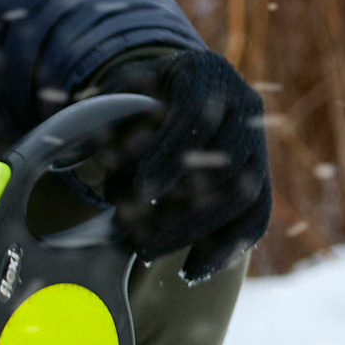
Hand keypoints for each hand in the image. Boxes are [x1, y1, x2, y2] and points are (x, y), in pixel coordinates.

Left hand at [84, 44, 272, 281]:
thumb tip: (82, 153)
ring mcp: (258, 141)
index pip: (196, 114)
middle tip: (139, 239)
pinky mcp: (262, 175)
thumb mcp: (117, 91)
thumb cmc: (140, 94)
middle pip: (226, 160)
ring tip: (150, 255)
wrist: (179, 93)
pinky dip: (228, 245)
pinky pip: (257, 215)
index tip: (144, 189)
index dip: (171, 153)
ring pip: (243, 193)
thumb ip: (101, 115)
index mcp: (207, 73)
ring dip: (198, 232)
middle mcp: (244, 103)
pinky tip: (193, 271)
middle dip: (182, 205)